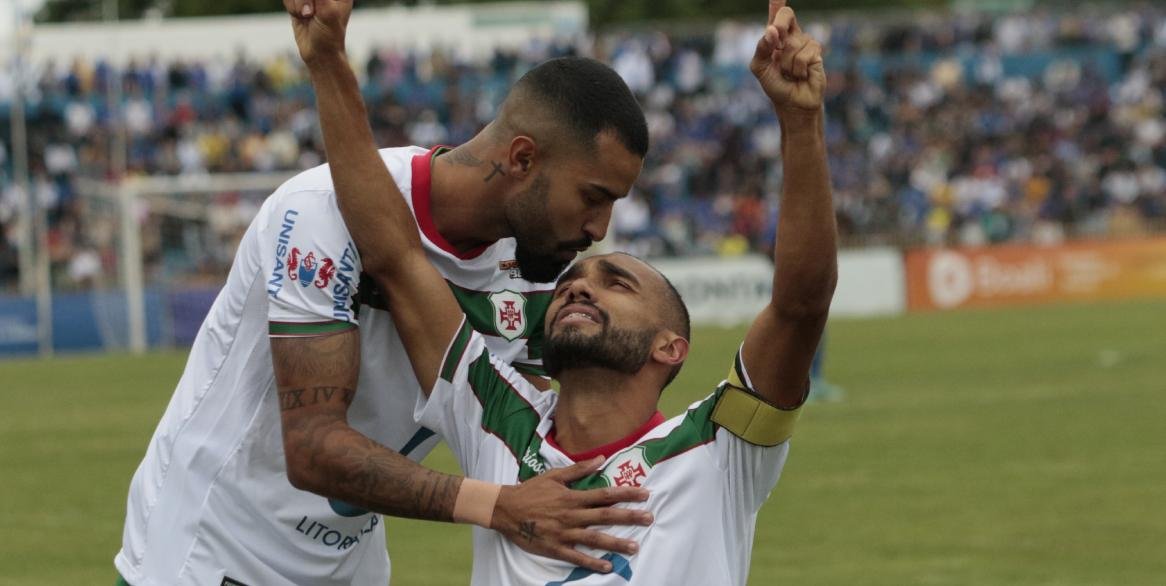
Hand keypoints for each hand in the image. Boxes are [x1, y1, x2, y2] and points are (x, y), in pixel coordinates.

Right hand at [283, 0, 351, 65]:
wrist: (319, 54)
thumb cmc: (329, 36)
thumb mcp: (328, 13)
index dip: (311, 0)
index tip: (311, 10)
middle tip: (309, 13)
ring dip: (297, 3)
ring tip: (307, 16)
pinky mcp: (298, 1)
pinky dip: (291, 7)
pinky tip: (300, 17)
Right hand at [491, 456, 652, 573]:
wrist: (505, 509)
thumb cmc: (530, 490)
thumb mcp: (554, 476)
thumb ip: (579, 469)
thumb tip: (601, 458)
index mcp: (572, 497)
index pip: (605, 494)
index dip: (626, 493)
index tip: (645, 494)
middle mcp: (571, 515)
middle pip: (605, 516)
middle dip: (629, 517)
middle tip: (649, 518)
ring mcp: (564, 533)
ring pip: (594, 538)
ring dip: (616, 543)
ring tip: (635, 546)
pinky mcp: (555, 548)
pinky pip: (576, 557)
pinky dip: (592, 563)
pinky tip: (607, 567)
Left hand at [750, 0, 825, 114]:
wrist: (792, 104)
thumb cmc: (775, 85)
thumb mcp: (760, 67)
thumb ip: (762, 48)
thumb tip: (772, 30)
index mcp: (776, 36)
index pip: (778, 14)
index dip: (777, 4)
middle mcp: (792, 36)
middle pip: (786, 17)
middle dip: (779, 26)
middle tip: (777, 42)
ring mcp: (805, 43)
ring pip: (791, 45)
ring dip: (786, 64)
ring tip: (790, 73)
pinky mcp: (816, 54)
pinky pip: (803, 56)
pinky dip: (798, 69)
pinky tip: (801, 75)